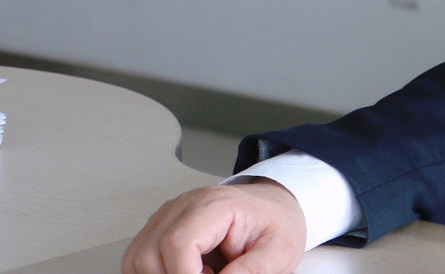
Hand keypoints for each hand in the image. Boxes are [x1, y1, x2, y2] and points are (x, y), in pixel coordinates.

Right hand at [122, 179, 307, 273]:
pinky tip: (185, 271)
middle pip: (149, 255)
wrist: (274, 206)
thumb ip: (252, 271)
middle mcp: (184, 205)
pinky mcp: (161, 228)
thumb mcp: (280, 251)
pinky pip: (138, 260)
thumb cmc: (276, 223)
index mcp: (216, 205)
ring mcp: (169, 216)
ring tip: (199, 273)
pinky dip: (156, 273)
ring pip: (136, 260)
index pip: (179, 243)